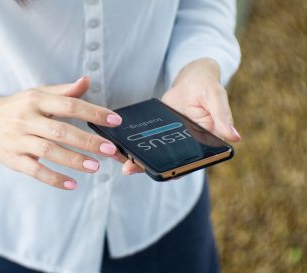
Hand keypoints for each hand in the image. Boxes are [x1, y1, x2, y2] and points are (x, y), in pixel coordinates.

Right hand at [0, 77, 125, 189]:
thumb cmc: (17, 106)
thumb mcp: (38, 94)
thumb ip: (64, 91)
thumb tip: (87, 81)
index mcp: (36, 100)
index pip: (69, 105)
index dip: (93, 112)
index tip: (115, 120)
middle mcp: (27, 119)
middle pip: (60, 130)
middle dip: (87, 140)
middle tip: (109, 149)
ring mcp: (18, 140)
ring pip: (48, 151)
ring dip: (73, 160)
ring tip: (96, 167)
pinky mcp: (13, 159)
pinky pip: (35, 171)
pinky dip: (54, 178)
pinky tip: (72, 184)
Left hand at [121, 58, 240, 174]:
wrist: (190, 78)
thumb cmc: (207, 86)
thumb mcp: (215, 96)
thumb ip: (222, 116)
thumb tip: (234, 137)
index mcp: (207, 141)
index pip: (193, 162)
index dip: (179, 170)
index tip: (164, 174)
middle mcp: (189, 145)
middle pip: (171, 162)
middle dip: (152, 168)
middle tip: (130, 168)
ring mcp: (173, 140)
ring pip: (158, 156)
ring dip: (141, 161)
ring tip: (124, 164)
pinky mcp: (160, 133)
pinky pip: (149, 144)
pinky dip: (137, 147)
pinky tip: (123, 149)